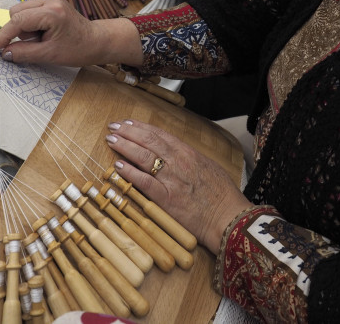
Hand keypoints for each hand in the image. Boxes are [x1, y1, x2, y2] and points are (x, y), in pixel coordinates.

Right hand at [0, 0, 142, 66]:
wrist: (97, 41)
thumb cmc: (78, 49)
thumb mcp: (49, 55)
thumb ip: (24, 53)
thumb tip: (4, 53)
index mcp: (51, 12)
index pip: (18, 20)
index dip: (4, 36)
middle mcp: (50, 0)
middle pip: (17, 12)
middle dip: (18, 31)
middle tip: (34, 44)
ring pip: (22, 12)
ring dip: (25, 29)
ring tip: (43, 39)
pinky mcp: (51, 2)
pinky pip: (30, 12)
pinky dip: (31, 25)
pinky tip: (44, 34)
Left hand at [106, 119, 251, 251]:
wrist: (228, 217)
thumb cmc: (222, 195)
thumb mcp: (209, 167)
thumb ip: (190, 159)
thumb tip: (177, 153)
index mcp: (189, 153)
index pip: (160, 134)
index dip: (142, 127)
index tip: (129, 122)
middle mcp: (178, 162)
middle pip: (148, 141)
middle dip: (128, 132)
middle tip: (113, 126)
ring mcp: (171, 179)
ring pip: (143, 156)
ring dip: (125, 146)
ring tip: (111, 140)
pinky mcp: (166, 198)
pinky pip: (144, 182)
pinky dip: (130, 172)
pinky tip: (118, 166)